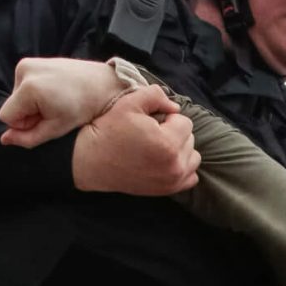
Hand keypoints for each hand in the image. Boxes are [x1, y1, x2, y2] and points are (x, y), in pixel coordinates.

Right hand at [0, 57, 125, 147]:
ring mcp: (28, 62)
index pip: (6, 116)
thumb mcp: (55, 129)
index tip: (45, 121)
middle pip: (12, 105)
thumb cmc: (82, 109)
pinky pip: (24, 85)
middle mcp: (24, 70)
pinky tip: (54, 93)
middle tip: (54, 112)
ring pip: (17, 96)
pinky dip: (35, 93)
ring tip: (56, 101)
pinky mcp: (33, 61)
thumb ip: (28, 138)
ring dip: (32, 104)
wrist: (101, 84)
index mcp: (29, 88)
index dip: (22, 125)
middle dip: (28, 114)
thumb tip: (4, 140)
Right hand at [70, 84, 198, 195]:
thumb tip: (175, 107)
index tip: (150, 123)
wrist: (92, 161)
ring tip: (158, 147)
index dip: (167, 118)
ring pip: (192, 157)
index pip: (185, 122)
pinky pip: (190, 176)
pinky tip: (165, 161)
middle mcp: (175, 165)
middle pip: (190, 139)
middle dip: (174, 133)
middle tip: (151, 135)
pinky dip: (182, 167)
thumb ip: (156, 95)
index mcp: (168, 143)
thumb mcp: (129, 103)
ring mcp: (173, 180)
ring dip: (180, 149)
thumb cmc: (109, 130)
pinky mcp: (168, 190)